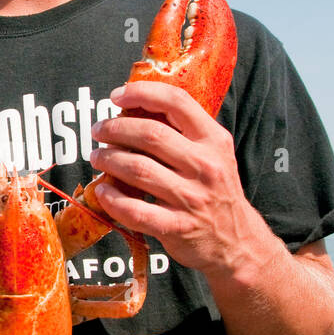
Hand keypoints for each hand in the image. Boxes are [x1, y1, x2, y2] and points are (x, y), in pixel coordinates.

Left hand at [89, 81, 265, 277]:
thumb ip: (185, 132)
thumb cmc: (216, 192)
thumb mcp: (214, 154)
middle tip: (99, 130)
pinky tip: (102, 191)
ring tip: (97, 157)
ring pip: (138, 169)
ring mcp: (192, 198)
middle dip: (115, 129)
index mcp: (214, 140)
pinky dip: (112, 199)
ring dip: (109, 160)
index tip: (117, 96)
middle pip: (150, 134)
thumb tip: (136, 109)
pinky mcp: (178, 228)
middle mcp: (205, 166)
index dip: (141, 92)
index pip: (177, 101)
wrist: (237, 241)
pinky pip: (135, 210)